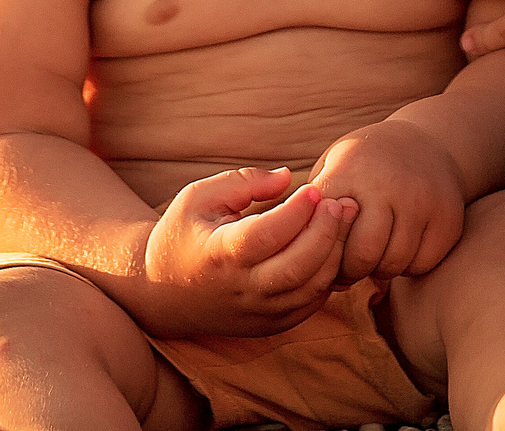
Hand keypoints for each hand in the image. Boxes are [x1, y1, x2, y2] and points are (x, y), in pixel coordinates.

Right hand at [131, 167, 355, 337]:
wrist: (163, 292)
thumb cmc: (184, 234)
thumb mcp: (199, 197)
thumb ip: (243, 182)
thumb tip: (287, 177)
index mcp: (219, 254)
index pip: (266, 235)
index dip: (296, 211)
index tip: (313, 188)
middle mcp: (240, 289)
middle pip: (298, 266)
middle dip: (327, 232)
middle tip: (340, 203)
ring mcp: (257, 312)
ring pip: (310, 289)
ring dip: (334, 253)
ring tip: (342, 221)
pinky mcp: (270, 326)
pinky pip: (310, 305)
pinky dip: (327, 277)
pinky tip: (329, 248)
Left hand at [307, 119, 466, 284]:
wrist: (429, 142)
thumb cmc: (366, 164)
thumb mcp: (334, 167)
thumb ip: (312, 206)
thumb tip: (294, 254)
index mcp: (350, 169)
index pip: (326, 229)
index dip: (319, 248)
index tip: (320, 251)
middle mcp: (388, 183)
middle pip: (362, 254)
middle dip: (349, 271)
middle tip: (345, 269)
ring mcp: (422, 201)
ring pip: (392, 263)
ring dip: (378, 270)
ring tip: (371, 258)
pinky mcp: (448, 218)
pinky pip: (421, 265)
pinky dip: (407, 266)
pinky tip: (399, 249)